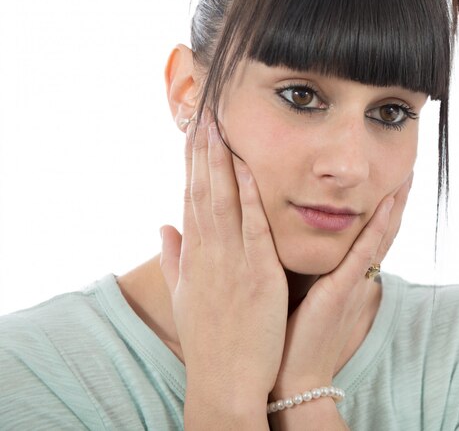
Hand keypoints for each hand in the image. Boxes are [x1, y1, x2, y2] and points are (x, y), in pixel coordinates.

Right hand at [159, 114, 287, 424]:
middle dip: (202, 152)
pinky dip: (248, 195)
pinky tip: (247, 167)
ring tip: (218, 126)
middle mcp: (207, 252)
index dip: (191, 164)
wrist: (225, 382)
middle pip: (202, 192)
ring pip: (222, 201)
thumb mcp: (184, 297)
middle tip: (203, 114)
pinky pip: (251, 226)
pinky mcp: (257, 273)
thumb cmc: (209, 340)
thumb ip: (174, 258)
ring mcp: (230, 261)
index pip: (190, 198)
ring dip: (219, 162)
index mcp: (194, 256)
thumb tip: (163, 226)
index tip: (193, 134)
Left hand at [271, 172, 413, 395]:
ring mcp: (351, 283)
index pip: (369, 236)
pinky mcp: (341, 291)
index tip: (389, 180)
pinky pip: (362, 254)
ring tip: (405, 176)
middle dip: (396, 201)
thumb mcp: (308, 296)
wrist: (294, 377)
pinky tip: (385, 205)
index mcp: (347, 277)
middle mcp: (356, 277)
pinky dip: (376, 229)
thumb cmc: (295, 337)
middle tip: (407, 169)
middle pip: (382, 232)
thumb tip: (304, 248)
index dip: (383, 208)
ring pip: (378, 236)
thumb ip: (314, 273)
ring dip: (394, 206)